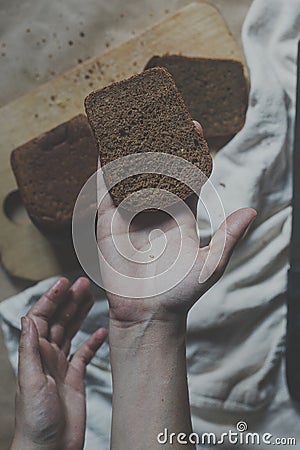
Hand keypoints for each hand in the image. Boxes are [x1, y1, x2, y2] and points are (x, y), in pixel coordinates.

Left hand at [10, 277, 107, 449]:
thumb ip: (31, 350)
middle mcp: (48, 356)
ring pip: (72, 332)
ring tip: (91, 296)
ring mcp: (62, 365)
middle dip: (70, 300)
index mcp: (36, 353)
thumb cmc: (35, 421)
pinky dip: (93, 341)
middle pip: (59, 320)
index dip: (52, 298)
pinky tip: (102, 331)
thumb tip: (28, 319)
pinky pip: (85, 353)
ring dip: (80, 313)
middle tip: (84, 283)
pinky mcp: (75, 378)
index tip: (64, 282)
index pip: (42, 317)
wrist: (49, 449)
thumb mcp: (31, 382)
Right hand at [97, 122, 256, 326]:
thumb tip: (252, 210)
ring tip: (132, 122)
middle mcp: (155, 208)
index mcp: (180, 213)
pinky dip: (105, 169)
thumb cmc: (180, 292)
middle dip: (159, 142)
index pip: (186, 174)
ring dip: (131, 149)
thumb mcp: (211, 263)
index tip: (194, 127)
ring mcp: (131, 213)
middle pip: (157, 167)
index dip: (190, 151)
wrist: (148, 313)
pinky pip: (106, 190)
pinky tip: (105, 147)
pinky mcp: (109, 221)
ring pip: (131, 174)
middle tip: (162, 115)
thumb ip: (228, 236)